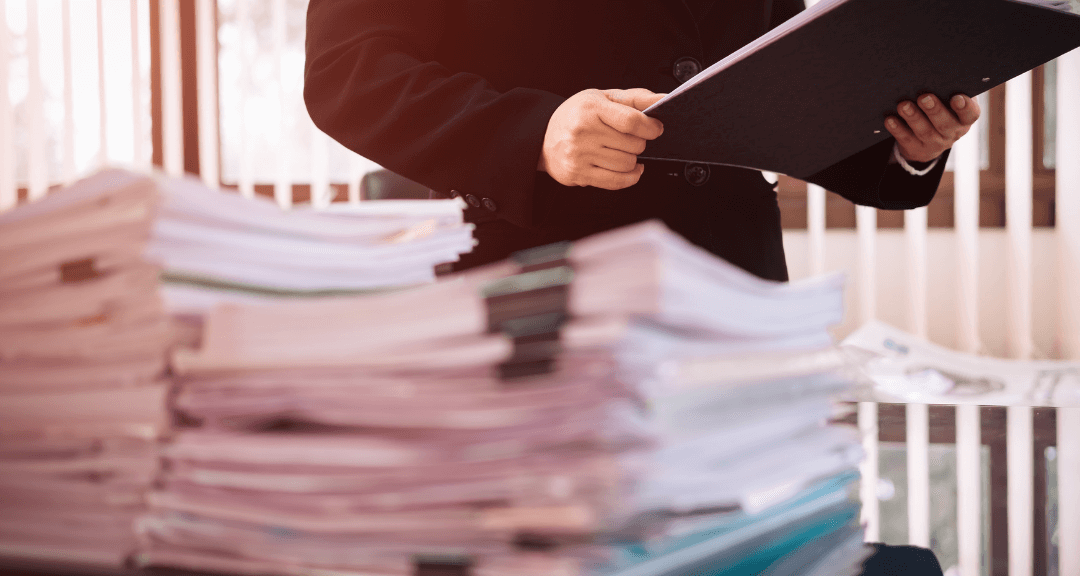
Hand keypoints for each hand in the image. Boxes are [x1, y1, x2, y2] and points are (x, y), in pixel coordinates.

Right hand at [538, 88, 664, 189]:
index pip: (631, 121)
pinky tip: (630, 169)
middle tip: (631, 139)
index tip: (655, 128)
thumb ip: (635, 98)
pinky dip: (630, 177)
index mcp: (591, 108)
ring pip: (627, 164)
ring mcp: (580, 154)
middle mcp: (583, 131)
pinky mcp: (579, 174)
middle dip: (639, 143)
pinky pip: (616, 181)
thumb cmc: (577, 116)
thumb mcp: (603, 98)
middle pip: (633, 145)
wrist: (544, 137)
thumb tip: (663, 99)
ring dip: (632, 160)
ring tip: (622, 151)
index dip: (650, 127)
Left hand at [885, 93, 980, 162]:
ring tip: (903, 105)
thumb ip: (948, 90)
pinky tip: (890, 119)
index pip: (970, 114)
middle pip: (945, 123)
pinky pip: (905, 138)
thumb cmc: (942, 110)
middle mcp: (951, 133)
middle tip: (924, 97)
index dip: (965, 107)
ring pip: (924, 131)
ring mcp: (933, 143)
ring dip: (913, 117)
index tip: (957, 98)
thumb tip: (936, 70)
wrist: (929, 140)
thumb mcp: (950, 102)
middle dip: (934, 110)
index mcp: (964, 119)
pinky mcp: (915, 148)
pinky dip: (897, 129)